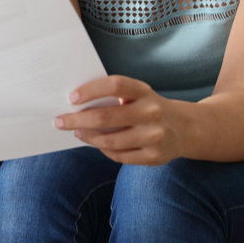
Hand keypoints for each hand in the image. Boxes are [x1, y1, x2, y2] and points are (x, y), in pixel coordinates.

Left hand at [55, 75, 184, 165]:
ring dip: (87, 137)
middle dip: (77, 120)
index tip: (71, 98)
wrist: (184, 128)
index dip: (91, 90)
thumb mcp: (138, 95)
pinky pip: (118, 156)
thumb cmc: (148, 107)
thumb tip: (76, 104)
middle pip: (105, 117)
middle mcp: (151, 112)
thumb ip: (114, 97)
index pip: (115, 85)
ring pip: (109, 141)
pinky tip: (97, 143)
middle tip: (59, 121)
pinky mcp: (153, 157)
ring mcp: (153, 136)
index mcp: (144, 92)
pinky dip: (103, 149)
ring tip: (77, 132)